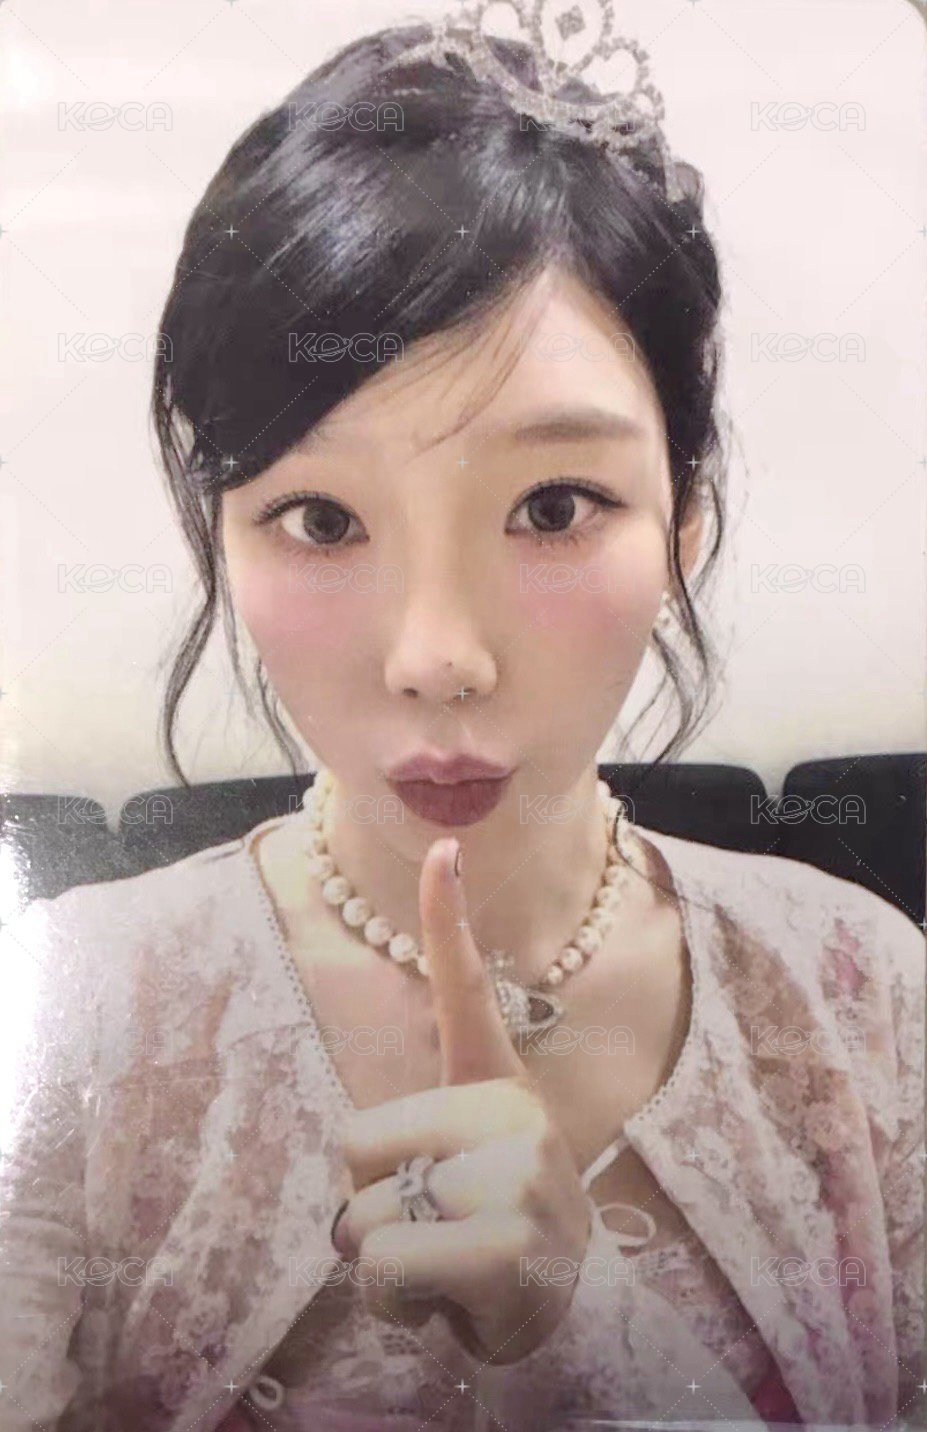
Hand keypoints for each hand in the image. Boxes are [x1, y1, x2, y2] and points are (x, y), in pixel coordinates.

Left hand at [331, 837, 591, 1363]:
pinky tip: (447, 1303)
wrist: (559, 1319)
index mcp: (496, 1085)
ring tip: (439, 1268)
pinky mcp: (512, 1243)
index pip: (468, 993)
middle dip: (363, 1207)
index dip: (448, 920)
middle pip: (356, 1142)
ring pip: (361, 1216)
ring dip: (377, 1262)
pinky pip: (386, 1266)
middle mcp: (516, 1115)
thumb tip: (364, 1195)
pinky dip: (392, 1303)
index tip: (443, 848)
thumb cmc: (485, 1233)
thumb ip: (413, 1144)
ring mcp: (521, 1177)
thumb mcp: (454, 1173)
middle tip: (426, 1231)